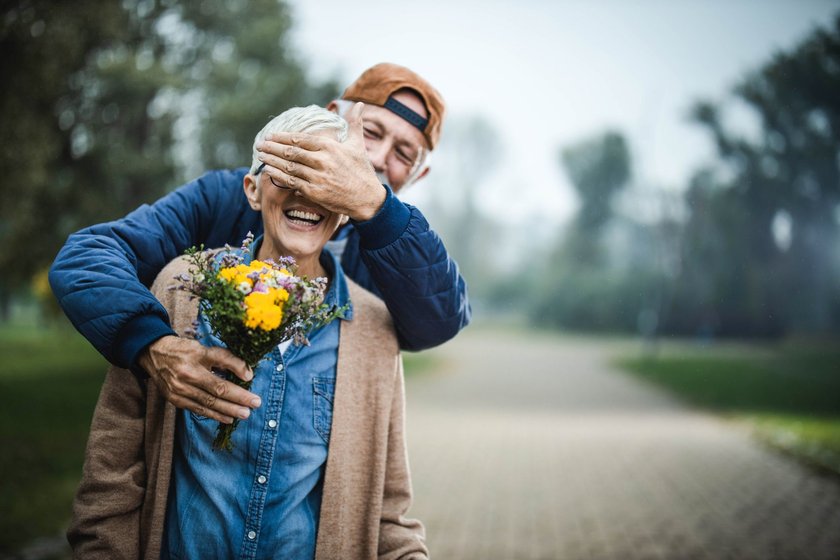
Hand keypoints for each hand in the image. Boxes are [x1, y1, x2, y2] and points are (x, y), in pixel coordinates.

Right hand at [138, 336, 260, 423]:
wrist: (153, 354)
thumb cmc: (184, 350)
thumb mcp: (204, 348)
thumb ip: (226, 359)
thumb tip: (247, 374)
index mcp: (195, 359)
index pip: (221, 368)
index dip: (237, 376)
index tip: (251, 381)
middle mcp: (186, 376)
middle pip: (216, 392)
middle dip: (237, 400)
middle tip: (255, 405)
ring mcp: (179, 390)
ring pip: (208, 403)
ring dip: (228, 410)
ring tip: (245, 414)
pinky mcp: (175, 400)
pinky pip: (198, 409)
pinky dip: (214, 415)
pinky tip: (227, 418)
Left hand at [256, 102, 385, 221]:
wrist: (367, 198)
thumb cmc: (362, 171)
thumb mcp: (358, 145)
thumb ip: (355, 123)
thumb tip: (360, 104)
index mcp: (330, 147)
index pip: (300, 139)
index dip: (282, 137)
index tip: (271, 135)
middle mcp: (322, 161)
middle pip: (291, 152)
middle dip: (272, 147)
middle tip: (260, 143)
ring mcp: (317, 177)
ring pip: (288, 167)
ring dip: (272, 160)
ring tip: (261, 155)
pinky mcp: (315, 192)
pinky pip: (292, 182)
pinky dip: (279, 176)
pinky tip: (270, 171)